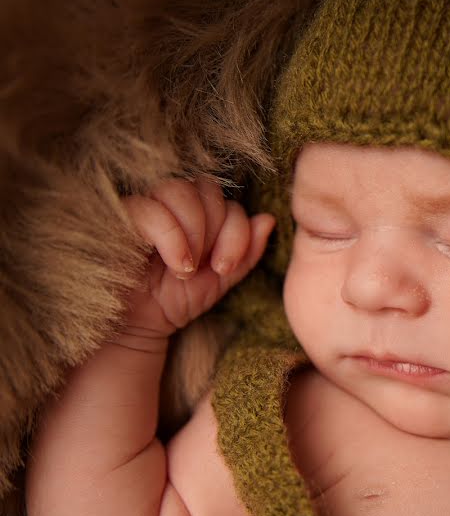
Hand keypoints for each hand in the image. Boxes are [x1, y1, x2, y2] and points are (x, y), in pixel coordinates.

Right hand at [121, 178, 274, 340]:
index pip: (227, 200)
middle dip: (217, 231)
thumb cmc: (173, 301)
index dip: (237, 231)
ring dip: (194, 231)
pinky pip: (149, 208)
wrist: (134, 326)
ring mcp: (142, 205)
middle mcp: (170, 203)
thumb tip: (268, 219)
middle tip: (210, 267)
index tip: (225, 268)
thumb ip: (245, 253)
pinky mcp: (115, 215)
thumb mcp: (218, 280)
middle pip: (207, 189)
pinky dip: (171, 236)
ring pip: (180, 189)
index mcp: (197, 215)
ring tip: (186, 268)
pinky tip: (175, 265)